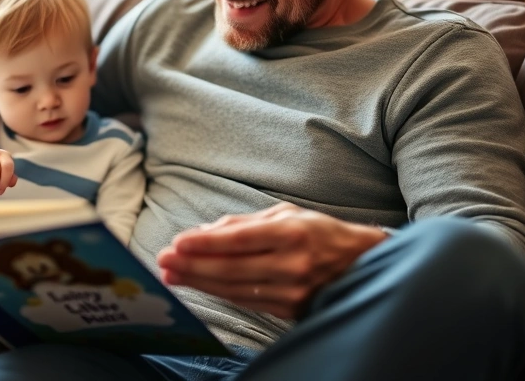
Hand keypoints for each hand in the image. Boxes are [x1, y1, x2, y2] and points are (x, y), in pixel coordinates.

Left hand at [156, 202, 386, 318]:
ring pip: (235, 289)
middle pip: (231, 268)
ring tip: (172, 275)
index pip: (240, 239)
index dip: (206, 243)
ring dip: (199, 283)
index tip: (177, 243)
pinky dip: (220, 293)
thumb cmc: (319, 232)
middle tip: (164, 262)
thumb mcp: (287, 214)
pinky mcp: (291, 310)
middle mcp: (293, 264)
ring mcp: (293, 291)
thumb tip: (203, 232)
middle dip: (192, 266)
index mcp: (293, 233)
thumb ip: (244, 222)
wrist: (361, 264)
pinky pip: (247, 301)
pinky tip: (199, 285)